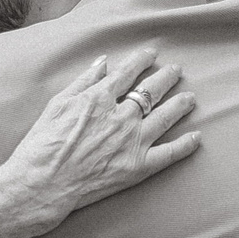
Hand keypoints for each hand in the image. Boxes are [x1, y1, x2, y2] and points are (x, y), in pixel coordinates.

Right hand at [1, 48, 199, 231]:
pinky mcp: (138, 167)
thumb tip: (103, 63)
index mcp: (100, 98)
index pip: (128, 73)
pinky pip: (169, 154)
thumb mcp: (57, 103)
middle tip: (176, 71)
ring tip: (190, 98)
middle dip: (166, 78)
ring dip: (180, 105)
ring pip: (165, 116)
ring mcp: (133, 141)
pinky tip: (196, 137)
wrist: (42, 183)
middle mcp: (121, 116)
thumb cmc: (43, 144)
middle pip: (152, 91)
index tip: (151, 54)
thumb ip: (83, 81)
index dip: (142, 61)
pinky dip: (185, 145)